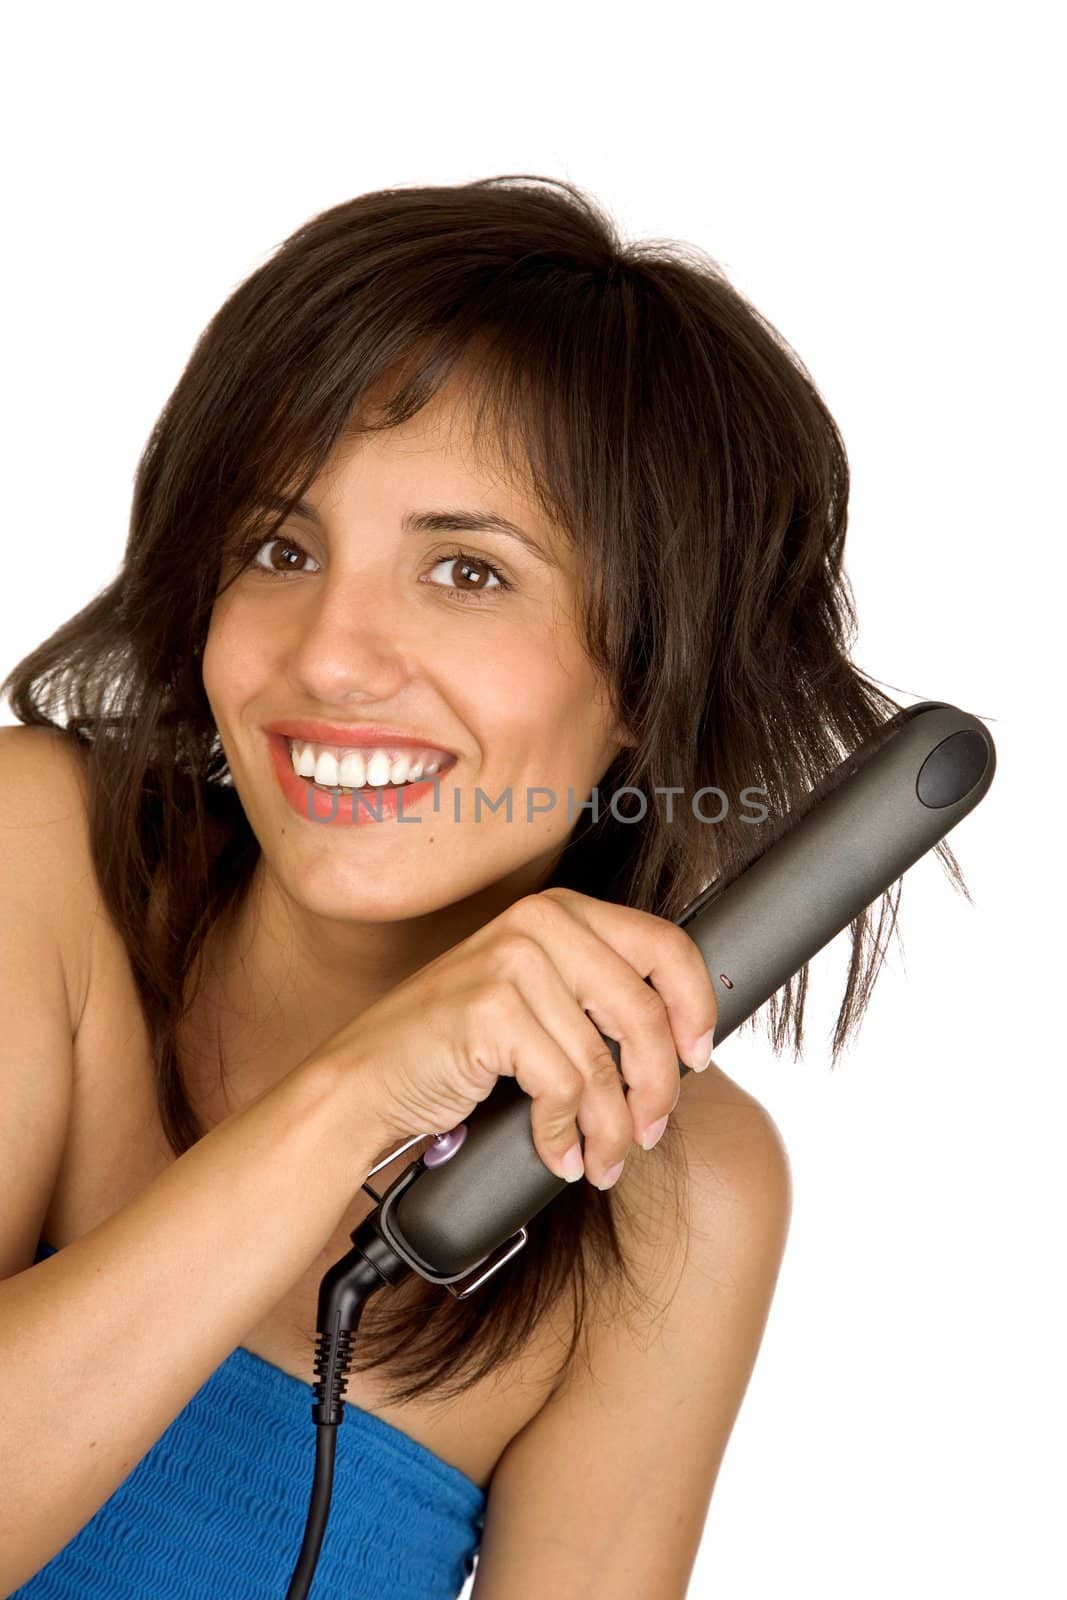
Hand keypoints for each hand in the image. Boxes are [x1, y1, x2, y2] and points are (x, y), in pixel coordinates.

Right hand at [309, 886, 717, 1190]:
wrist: (364, 1083)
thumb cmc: (452, 1048)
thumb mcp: (534, 1002)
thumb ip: (594, 999)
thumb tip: (679, 1039)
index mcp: (559, 911)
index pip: (664, 945)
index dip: (696, 1006)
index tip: (698, 1054)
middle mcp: (539, 925)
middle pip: (643, 1013)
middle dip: (658, 1087)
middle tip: (651, 1129)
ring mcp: (512, 964)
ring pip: (604, 1064)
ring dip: (613, 1129)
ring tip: (605, 1157)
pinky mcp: (491, 1012)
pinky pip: (563, 1089)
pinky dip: (565, 1134)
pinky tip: (559, 1153)